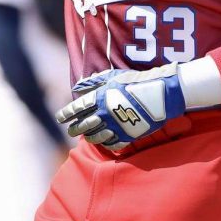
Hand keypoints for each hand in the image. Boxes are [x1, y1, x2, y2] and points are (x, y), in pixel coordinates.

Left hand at [55, 64, 185, 150]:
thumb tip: (76, 87)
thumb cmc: (135, 82)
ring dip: (88, 137)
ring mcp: (115, 126)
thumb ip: (93, 82)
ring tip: (85, 136)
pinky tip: (102, 142)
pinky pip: (111, 144)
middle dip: (74, 128)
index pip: (77, 108)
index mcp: (99, 97)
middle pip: (83, 124)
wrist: (160, 94)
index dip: (66, 114)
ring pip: (95, 136)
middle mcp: (104, 113)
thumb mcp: (112, 77)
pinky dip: (104, 144)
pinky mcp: (127, 135)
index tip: (60, 118)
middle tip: (70, 130)